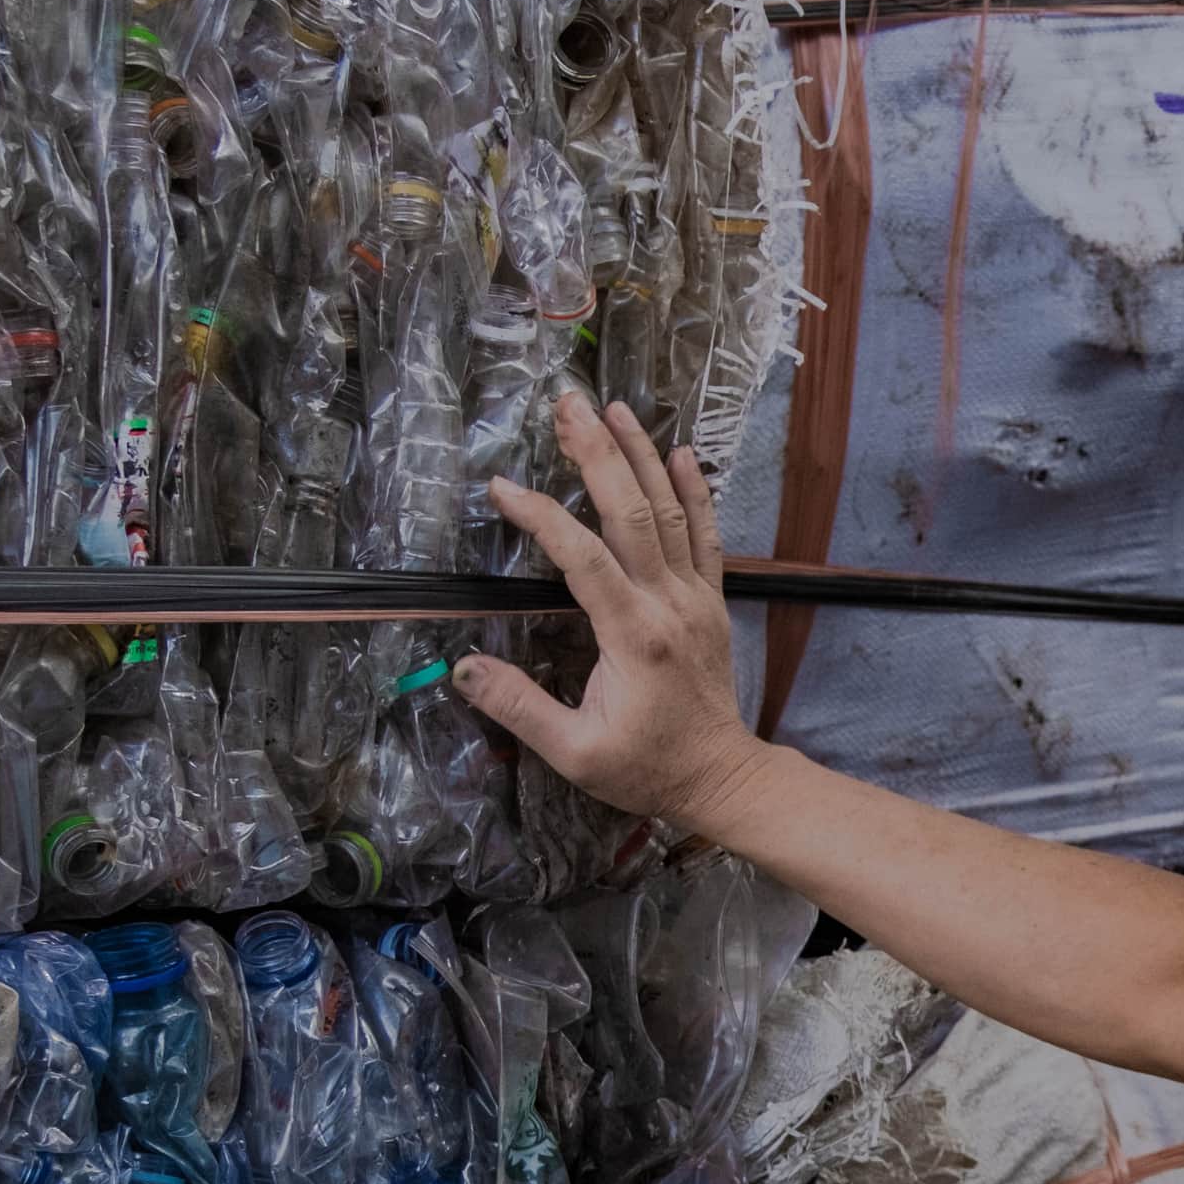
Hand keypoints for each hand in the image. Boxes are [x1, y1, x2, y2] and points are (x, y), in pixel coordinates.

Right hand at [458, 392, 767, 827]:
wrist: (721, 778)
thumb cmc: (647, 769)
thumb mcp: (573, 752)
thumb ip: (519, 707)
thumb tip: (463, 669)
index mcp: (632, 635)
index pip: (582, 557)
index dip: (541, 517)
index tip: (503, 488)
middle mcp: (669, 604)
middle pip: (632, 512)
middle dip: (598, 454)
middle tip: (568, 406)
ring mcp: (696, 598)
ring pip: (671, 511)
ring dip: (641, 456)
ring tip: (614, 408)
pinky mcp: (711, 601)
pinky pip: (706, 534)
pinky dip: (694, 491)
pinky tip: (679, 452)